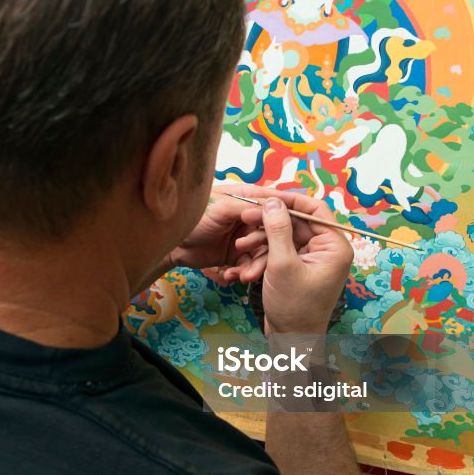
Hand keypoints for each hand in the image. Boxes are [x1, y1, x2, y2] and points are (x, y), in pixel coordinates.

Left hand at [167, 184, 282, 285]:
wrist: (170, 244)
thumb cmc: (192, 217)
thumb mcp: (221, 208)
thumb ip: (248, 207)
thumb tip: (274, 207)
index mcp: (249, 198)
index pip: (276, 203)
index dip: (290, 214)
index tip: (303, 228)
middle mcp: (251, 216)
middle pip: (275, 231)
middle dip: (270, 248)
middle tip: (258, 260)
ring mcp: (246, 236)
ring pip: (265, 251)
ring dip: (257, 265)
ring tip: (245, 276)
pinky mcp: (238, 254)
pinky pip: (251, 264)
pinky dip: (245, 272)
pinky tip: (232, 277)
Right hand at [241, 194, 352, 334]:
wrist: (291, 341)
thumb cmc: (293, 307)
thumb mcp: (282, 264)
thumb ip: (278, 229)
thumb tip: (273, 201)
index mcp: (335, 246)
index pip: (315, 209)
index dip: (290, 200)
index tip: (265, 197)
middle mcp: (328, 249)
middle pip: (297, 221)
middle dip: (269, 222)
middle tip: (245, 218)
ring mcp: (313, 259)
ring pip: (285, 236)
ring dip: (262, 240)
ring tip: (241, 247)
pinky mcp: (299, 267)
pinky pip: (282, 251)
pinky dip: (265, 255)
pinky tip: (248, 265)